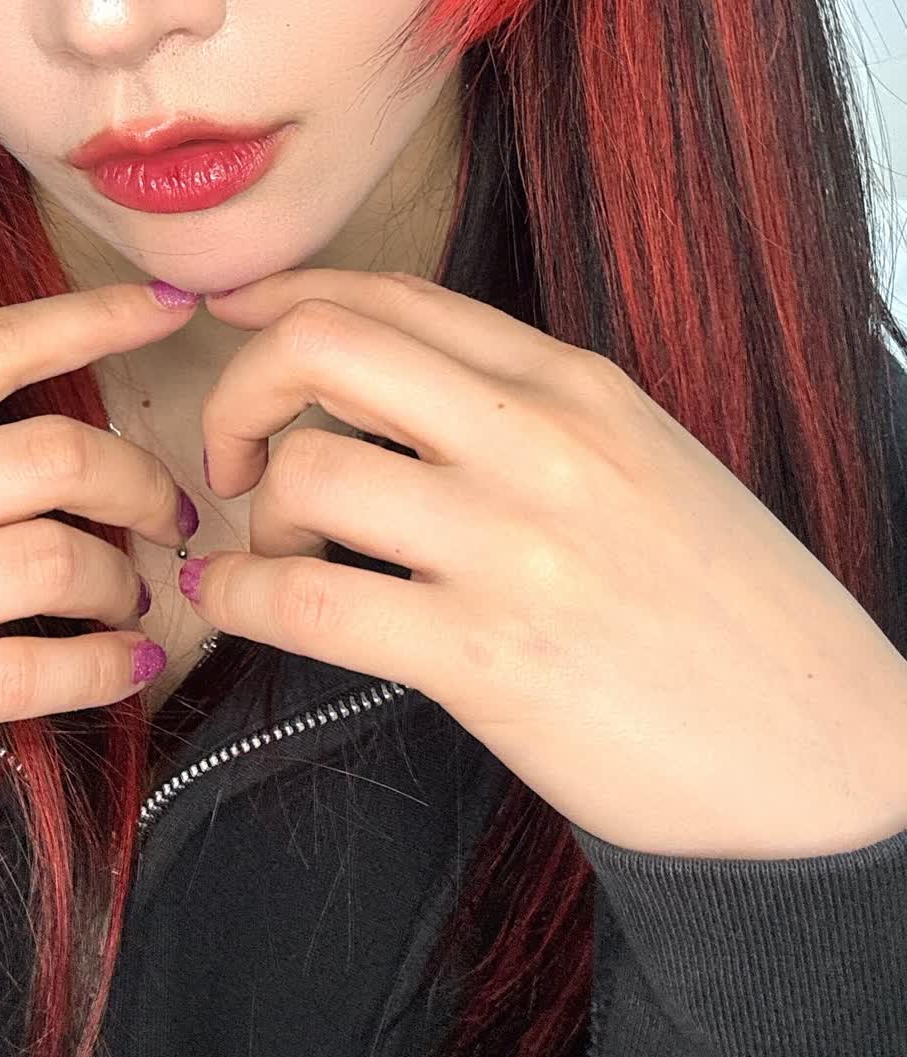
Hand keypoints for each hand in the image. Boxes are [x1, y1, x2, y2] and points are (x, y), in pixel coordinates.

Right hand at [0, 282, 197, 726]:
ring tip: (130, 591)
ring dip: (118, 578)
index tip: (173, 303)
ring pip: (46, 563)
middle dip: (135, 480)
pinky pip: (18, 675)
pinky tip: (128, 665)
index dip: (91, 318)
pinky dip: (95, 672)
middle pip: (46, 459)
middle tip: (166, 511)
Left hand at [186, 269, 906, 858]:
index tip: (235, 325)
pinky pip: (308, 601)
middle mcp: (539, 441)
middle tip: (234, 454)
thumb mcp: (643, 461)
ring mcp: (511, 545)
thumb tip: (393, 391)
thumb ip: (528, 413)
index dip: (286, 301)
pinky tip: (235, 608)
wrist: (823, 759)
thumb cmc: (728, 613)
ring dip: (256, 518)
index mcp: (575, 385)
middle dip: (242, 388)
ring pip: (304, 470)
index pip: (394, 296)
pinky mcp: (485, 656)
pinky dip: (241, 599)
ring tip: (278, 557)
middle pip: (323, 347)